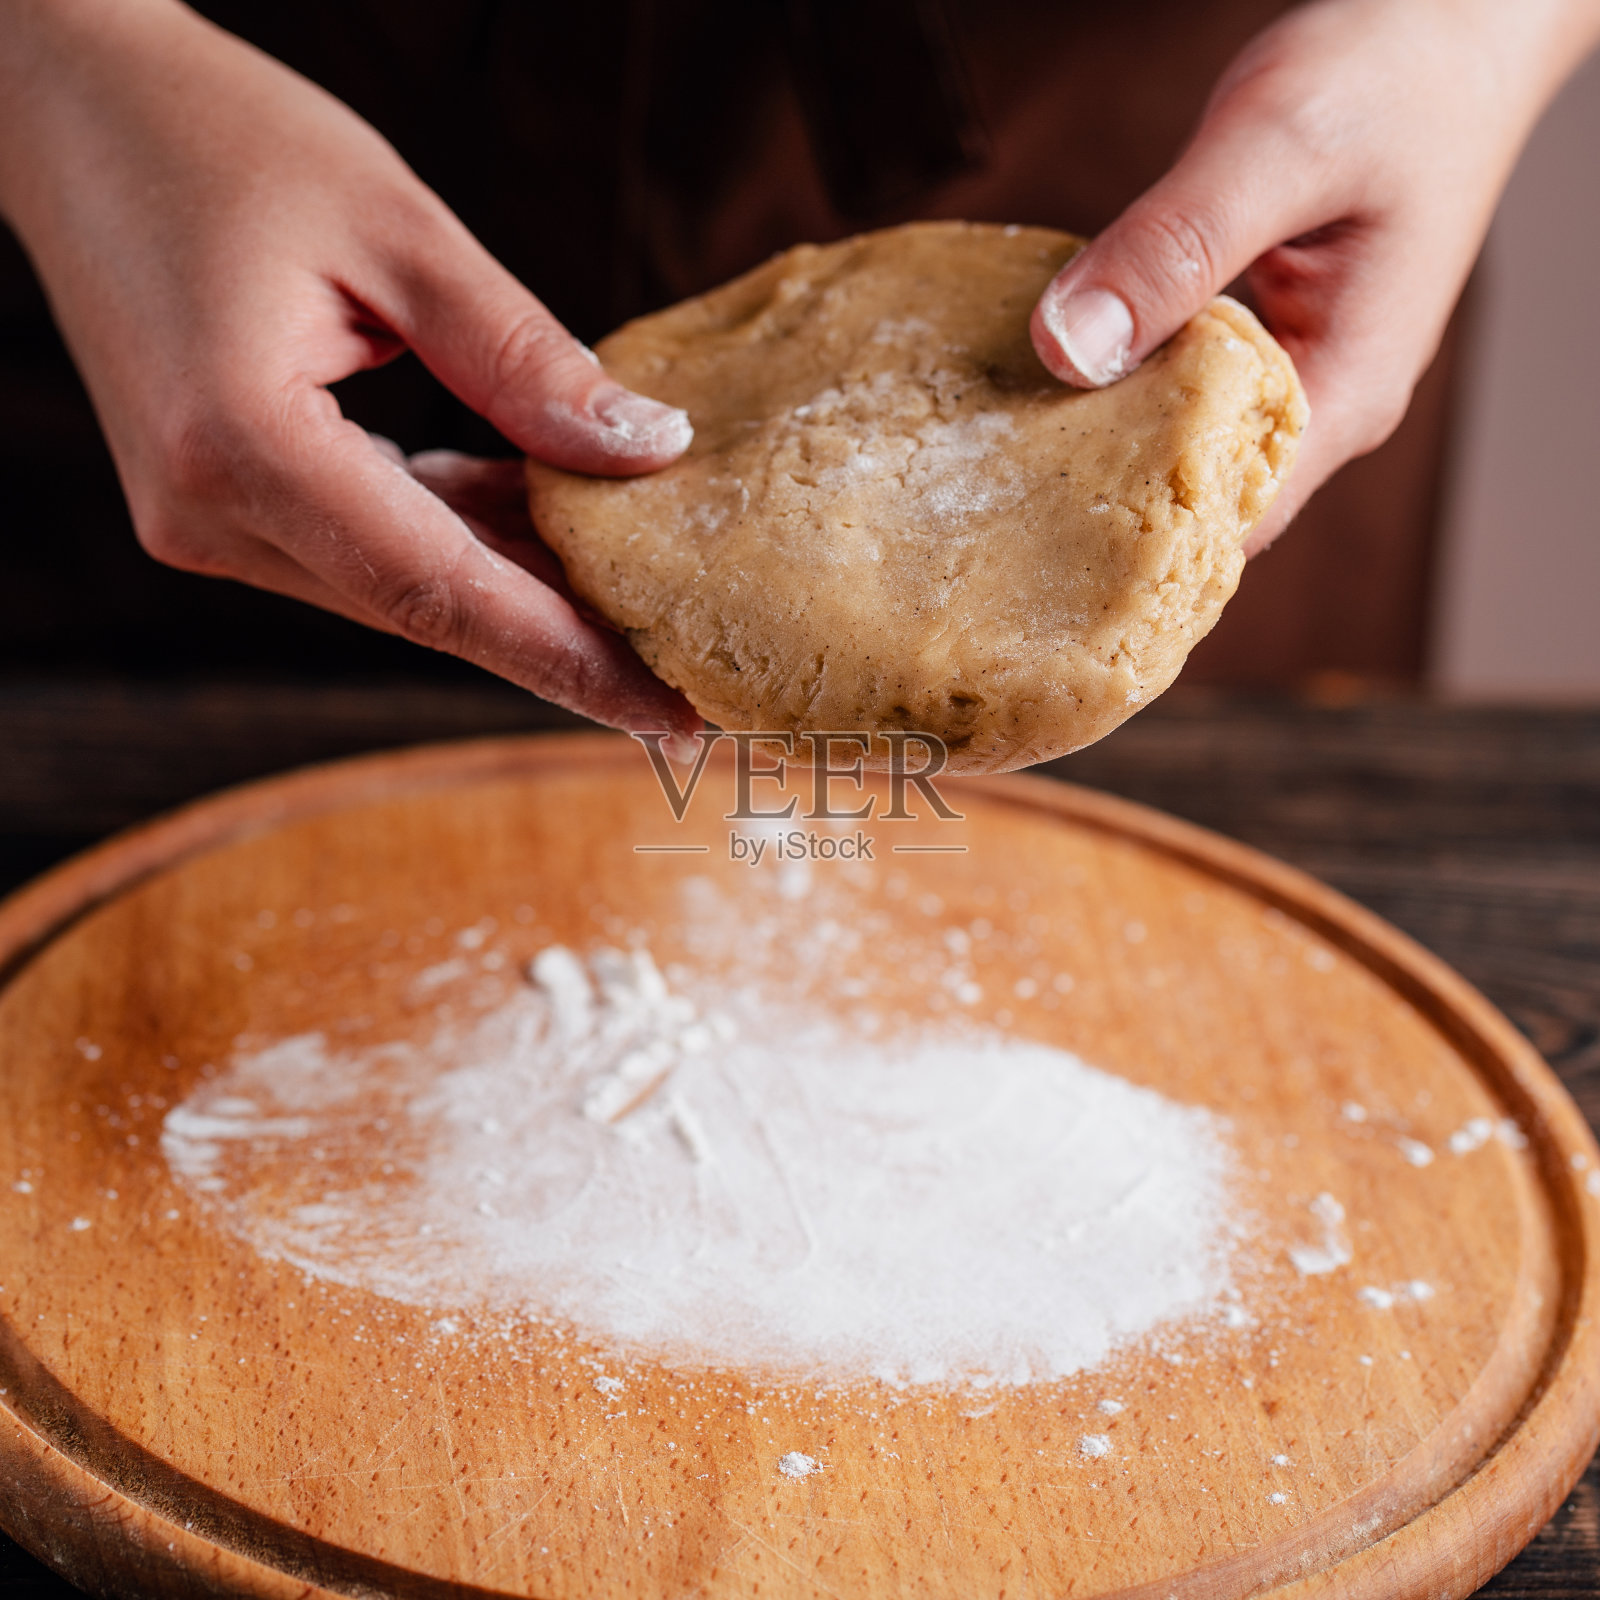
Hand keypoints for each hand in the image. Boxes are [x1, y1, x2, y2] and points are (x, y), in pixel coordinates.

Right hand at [0, 0, 699, 746]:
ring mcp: (206, 521)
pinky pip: (366, 550)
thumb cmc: (220, 137)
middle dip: (563, 650)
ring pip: (402, 590)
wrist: (67, 107)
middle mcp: (211, 514)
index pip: (443, 593)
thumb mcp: (399, 232)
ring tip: (636, 605)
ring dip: (518, 593)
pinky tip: (539, 521)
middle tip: (686, 690)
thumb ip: (524, 361)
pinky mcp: (219, 503)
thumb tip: (648, 452)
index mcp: (244, 445)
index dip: (570, 662)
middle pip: (428, 611)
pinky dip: (459, 541)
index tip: (674, 715)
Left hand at [1029, 0, 1599, 553]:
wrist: (1458, 27)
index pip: (1231, 524)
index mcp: (1345, 394)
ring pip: (1185, 444)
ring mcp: (1297, 373)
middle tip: (993, 501)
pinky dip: (1124, 382)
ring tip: (1006, 450)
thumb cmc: (1398, 77)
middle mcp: (1324, 404)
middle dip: (1101, 504)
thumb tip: (1068, 347)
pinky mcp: (1268, 337)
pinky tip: (1065, 369)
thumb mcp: (1276, 149)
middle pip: (1200, 499)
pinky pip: (1183, 387)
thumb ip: (1176, 247)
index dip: (1134, 549)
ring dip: (1105, 443)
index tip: (1035, 544)